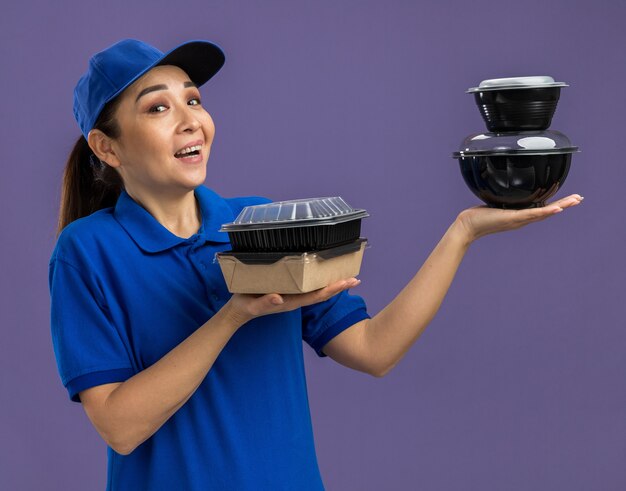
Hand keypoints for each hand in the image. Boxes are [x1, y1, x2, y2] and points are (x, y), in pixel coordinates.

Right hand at [223, 277, 360, 325]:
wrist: (239, 312)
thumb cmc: (246, 307)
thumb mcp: (253, 305)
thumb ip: (265, 301)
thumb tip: (279, 297)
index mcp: (291, 301)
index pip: (317, 295)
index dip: (333, 289)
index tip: (348, 282)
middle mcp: (296, 299)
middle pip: (322, 293)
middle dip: (339, 286)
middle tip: (356, 278)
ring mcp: (293, 296)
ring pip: (317, 290)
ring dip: (332, 284)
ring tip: (345, 276)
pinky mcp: (288, 292)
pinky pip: (308, 287)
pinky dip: (319, 281)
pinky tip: (324, 276)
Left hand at [454, 194, 583, 243]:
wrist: (467, 227)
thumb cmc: (477, 217)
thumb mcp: (492, 203)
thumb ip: (500, 198)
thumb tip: (501, 187)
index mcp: (518, 216)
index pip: (541, 210)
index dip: (555, 205)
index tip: (568, 199)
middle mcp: (521, 220)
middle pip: (547, 212)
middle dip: (564, 205)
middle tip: (579, 199)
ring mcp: (518, 220)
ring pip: (544, 213)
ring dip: (561, 207)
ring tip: (575, 201)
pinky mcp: (512, 218)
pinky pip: (532, 214)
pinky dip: (546, 212)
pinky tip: (557, 209)